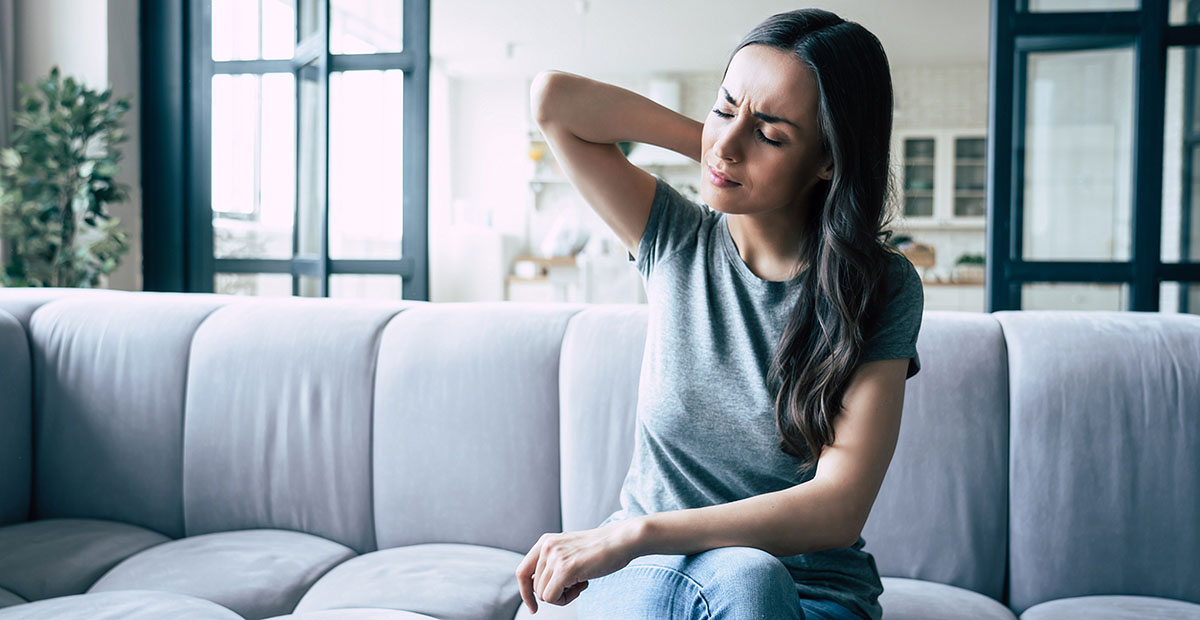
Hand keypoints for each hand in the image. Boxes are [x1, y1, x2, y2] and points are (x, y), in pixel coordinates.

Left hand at [515, 519, 643, 613]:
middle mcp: (546, 547)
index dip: (525, 593)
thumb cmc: (600, 549)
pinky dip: (566, 599)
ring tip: (581, 582)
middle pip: (535, 588)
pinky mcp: (565, 569)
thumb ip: (552, 562)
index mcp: (545, 542)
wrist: (620, 541)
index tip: (533, 607)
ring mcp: (555, 557)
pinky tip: (582, 585)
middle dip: (555, 593)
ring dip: (563, 596)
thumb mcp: (569, 550)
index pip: (522, 572)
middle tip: (576, 585)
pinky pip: (552, 598)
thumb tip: (538, 589)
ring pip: (544, 595)